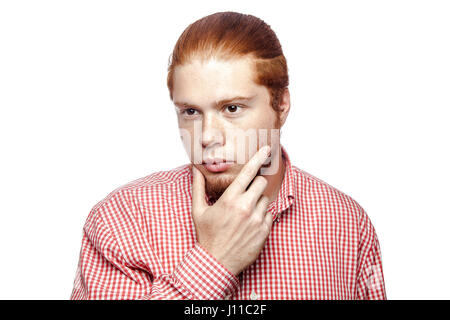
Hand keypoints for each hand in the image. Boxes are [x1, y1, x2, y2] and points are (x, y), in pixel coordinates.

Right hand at [191, 145, 272, 275]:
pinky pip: (269, 215)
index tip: (267, 149)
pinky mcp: (264, 232)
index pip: (248, 172)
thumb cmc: (206, 236)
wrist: (216, 263)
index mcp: (230, 199)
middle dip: (255, 184)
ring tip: (244, 214)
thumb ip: (198, 188)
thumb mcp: (198, 211)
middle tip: (246, 193)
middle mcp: (246, 207)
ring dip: (257, 202)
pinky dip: (262, 217)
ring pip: (265, 199)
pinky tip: (249, 225)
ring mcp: (257, 220)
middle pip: (261, 183)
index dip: (259, 158)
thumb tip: (195, 170)